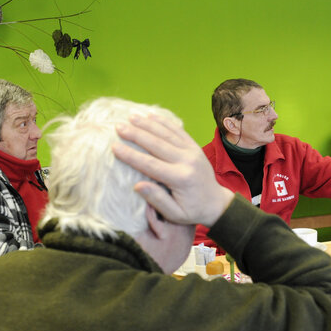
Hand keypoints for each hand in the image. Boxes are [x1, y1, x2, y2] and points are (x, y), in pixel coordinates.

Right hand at [113, 114, 233, 227]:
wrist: (216, 203)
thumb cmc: (192, 211)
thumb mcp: (175, 214)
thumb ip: (157, 200)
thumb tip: (138, 185)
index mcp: (180, 178)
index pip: (150, 164)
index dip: (131, 155)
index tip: (114, 147)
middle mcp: (187, 161)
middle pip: (157, 144)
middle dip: (136, 134)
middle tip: (118, 126)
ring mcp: (192, 152)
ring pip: (167, 134)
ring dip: (148, 124)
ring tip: (131, 116)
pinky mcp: (195, 147)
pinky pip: (178, 131)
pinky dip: (164, 122)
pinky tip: (151, 116)